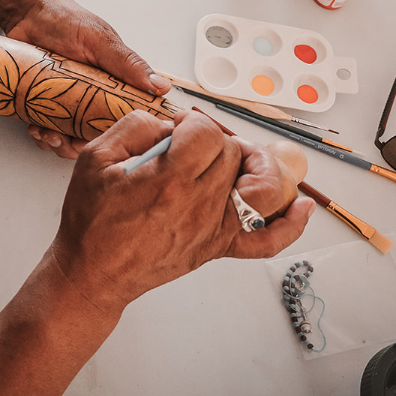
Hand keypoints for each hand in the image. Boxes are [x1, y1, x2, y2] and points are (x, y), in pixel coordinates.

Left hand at [0, 0, 170, 158]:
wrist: (25, 12)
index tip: (106, 142)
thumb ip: (127, 63)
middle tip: (66, 141)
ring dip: (57, 142)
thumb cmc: (64, 18)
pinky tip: (35, 128)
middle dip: (80, 144)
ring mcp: (67, 100)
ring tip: (46, 135)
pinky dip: (40, 134)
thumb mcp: (99, 39)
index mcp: (113, 83)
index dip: (117, 134)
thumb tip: (159, 86)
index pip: (123, 117)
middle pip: (94, 134)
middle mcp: (92, 95)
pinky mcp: (44, 102)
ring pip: (69, 135)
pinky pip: (46, 128)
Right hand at [49, 110, 312, 315]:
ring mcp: (214, 228)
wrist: (93, 273)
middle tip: (191, 145)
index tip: (174, 130)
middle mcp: (200, 204)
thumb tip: (167, 122)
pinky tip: (303, 206)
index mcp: (170, 179)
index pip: (207, 132)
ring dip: (262, 165)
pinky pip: (268, 241)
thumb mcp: (94, 159)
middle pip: (233, 153)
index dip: (191, 122)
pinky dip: (292, 224)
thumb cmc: (92, 222)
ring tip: (243, 157)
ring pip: (265, 188)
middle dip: (214, 140)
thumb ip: (134, 127)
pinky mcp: (218, 248)